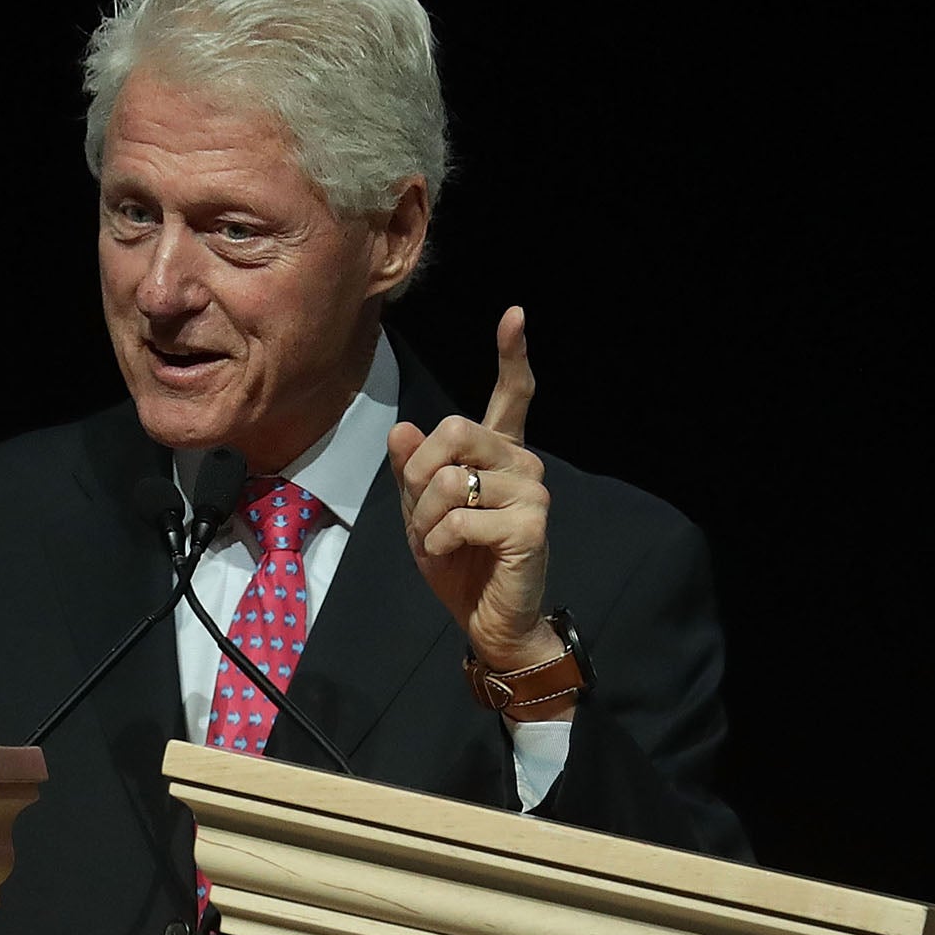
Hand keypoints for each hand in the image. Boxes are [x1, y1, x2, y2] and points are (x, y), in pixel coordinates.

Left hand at [386, 306, 565, 697]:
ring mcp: (532, 492)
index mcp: (499, 454)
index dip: (513, 355)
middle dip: (417, 476)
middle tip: (421, 516)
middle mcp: (522, 463)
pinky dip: (439, 541)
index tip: (515, 315)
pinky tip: (452, 555)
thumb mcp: (420, 513)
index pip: (512, 396)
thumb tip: (402, 429)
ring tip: (436, 543)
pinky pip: (459, 518)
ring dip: (424, 519)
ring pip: (449, 480)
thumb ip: (411, 471)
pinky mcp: (530, 525)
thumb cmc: (458, 563)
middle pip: (454, 430)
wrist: (485, 619)